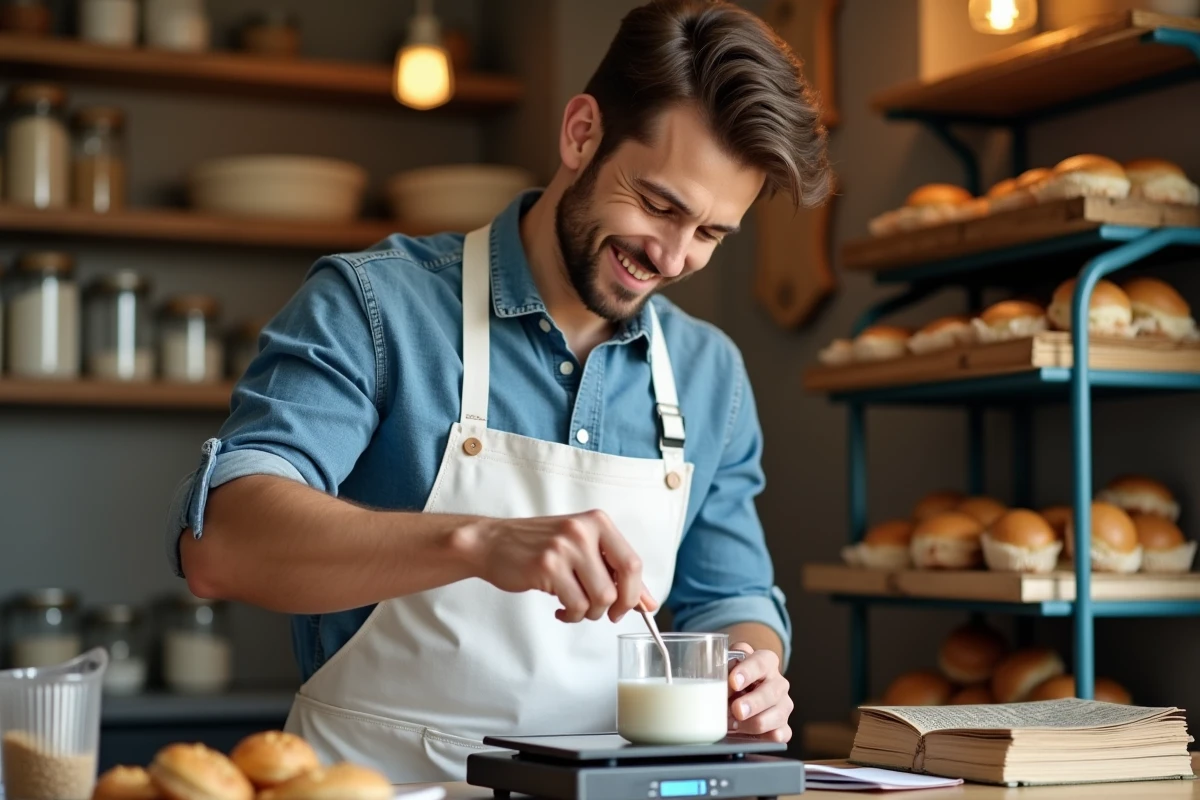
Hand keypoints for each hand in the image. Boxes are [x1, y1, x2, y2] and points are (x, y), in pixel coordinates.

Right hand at [465, 510, 654, 623]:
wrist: (494, 542)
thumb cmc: (540, 547)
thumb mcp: (583, 549)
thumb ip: (615, 572)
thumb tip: (649, 603)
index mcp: (598, 522)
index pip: (633, 563)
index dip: (635, 593)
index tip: (629, 608)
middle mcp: (583, 530)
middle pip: (619, 585)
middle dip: (616, 607)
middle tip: (605, 613)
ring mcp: (564, 547)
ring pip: (598, 599)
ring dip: (589, 613)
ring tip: (575, 607)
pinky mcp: (546, 566)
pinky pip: (575, 606)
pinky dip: (572, 615)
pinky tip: (561, 609)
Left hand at [727, 643, 792, 741]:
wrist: (739, 696)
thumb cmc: (731, 679)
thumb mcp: (726, 666)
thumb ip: (723, 666)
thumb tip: (714, 676)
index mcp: (766, 662)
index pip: (761, 662)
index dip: (747, 672)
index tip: (733, 682)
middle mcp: (778, 683)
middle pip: (772, 692)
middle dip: (753, 703)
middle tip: (737, 709)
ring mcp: (783, 706)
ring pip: (778, 715)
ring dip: (755, 722)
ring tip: (735, 725)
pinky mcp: (783, 727)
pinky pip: (782, 734)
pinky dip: (766, 737)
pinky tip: (752, 736)